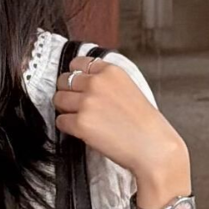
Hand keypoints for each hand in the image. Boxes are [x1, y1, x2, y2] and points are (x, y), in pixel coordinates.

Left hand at [54, 57, 190, 202]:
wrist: (150, 144)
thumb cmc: (142, 122)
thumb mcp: (127, 87)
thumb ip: (106, 81)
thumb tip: (84, 82)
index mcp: (110, 71)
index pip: (78, 63)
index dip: (74, 76)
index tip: (76, 85)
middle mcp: (96, 83)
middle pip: (64, 81)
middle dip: (66, 92)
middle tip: (74, 105)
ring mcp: (87, 103)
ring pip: (58, 99)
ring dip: (64, 109)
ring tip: (77, 118)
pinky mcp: (80, 124)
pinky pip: (60, 121)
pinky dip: (66, 127)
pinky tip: (80, 131)